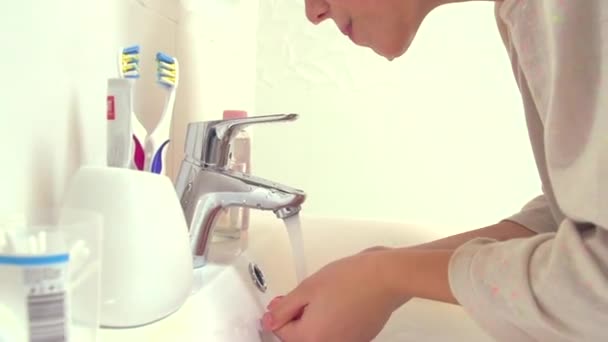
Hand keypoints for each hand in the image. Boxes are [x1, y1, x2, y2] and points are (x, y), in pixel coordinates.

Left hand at [262, 249, 406, 341]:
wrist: (385, 278)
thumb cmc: (352, 279)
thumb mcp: (307, 288)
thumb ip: (285, 308)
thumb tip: (271, 319)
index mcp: (311, 338)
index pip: (281, 331)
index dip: (279, 312)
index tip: (283, 300)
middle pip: (300, 336)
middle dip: (297, 317)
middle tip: (304, 295)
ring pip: (319, 334)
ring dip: (315, 319)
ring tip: (325, 296)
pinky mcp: (359, 339)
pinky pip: (337, 333)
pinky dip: (333, 320)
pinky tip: (339, 302)